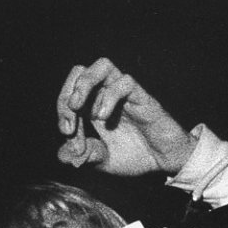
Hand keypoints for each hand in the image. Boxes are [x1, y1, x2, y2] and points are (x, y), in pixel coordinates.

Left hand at [55, 58, 194, 176]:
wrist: (165, 162)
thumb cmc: (136, 157)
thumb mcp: (104, 161)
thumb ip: (84, 156)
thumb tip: (62, 155)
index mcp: (94, 106)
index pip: (70, 92)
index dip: (62, 110)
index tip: (67, 134)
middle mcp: (107, 95)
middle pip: (81, 71)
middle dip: (67, 92)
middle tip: (69, 119)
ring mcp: (125, 94)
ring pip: (102, 65)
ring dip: (84, 84)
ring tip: (78, 106)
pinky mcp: (142, 97)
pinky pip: (125, 82)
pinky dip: (109, 96)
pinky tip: (104, 118)